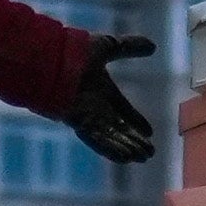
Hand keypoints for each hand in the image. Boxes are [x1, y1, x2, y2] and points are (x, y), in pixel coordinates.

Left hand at [59, 33, 156, 169]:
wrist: (52, 58)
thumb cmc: (75, 51)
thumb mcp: (108, 46)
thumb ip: (129, 47)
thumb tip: (153, 45)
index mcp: (102, 90)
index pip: (123, 109)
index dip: (136, 121)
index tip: (149, 132)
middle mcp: (95, 106)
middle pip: (118, 128)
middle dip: (134, 140)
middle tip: (150, 153)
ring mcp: (86, 116)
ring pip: (110, 137)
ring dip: (126, 148)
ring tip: (143, 158)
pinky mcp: (78, 123)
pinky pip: (97, 141)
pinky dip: (111, 150)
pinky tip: (126, 159)